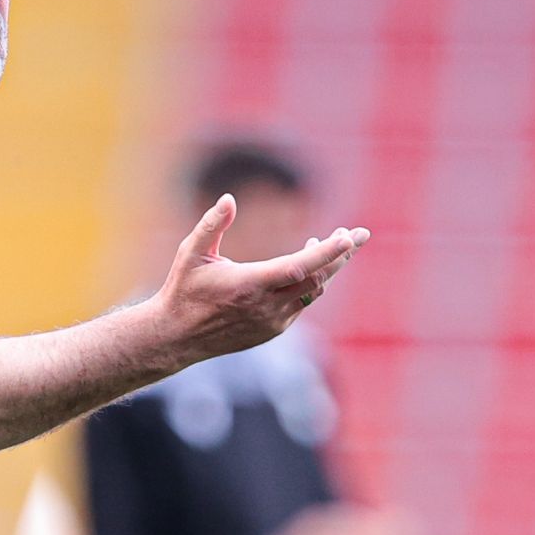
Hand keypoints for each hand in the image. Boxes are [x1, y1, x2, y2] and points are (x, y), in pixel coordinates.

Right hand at [151, 194, 369, 361]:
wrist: (176, 336)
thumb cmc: (183, 289)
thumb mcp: (190, 252)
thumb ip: (211, 225)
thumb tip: (229, 199)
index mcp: (248, 284)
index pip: (297, 267)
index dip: (326, 252)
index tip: (348, 236)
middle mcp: (266, 306)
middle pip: (317, 279)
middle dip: (341, 256)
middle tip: (358, 234)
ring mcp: (272, 321)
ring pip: (313, 292)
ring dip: (328, 269)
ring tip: (337, 245)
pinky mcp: (273, 330)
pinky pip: (302, 304)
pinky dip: (312, 283)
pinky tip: (308, 268)